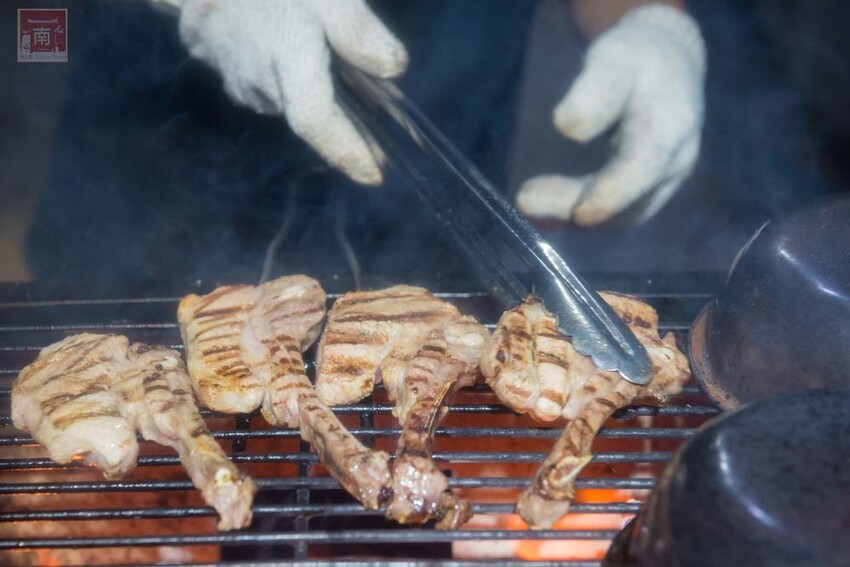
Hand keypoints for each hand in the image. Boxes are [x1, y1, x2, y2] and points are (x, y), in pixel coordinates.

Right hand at [173, 0, 407, 184]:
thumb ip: (357, 30)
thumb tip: (395, 68)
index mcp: (286, 57)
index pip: (316, 120)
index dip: (344, 151)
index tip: (372, 176)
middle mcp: (257, 79)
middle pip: (306, 116)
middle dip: (340, 134)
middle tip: (376, 145)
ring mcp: (233, 75)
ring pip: (282, 99)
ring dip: (306, 97)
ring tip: (332, 86)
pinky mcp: (219, 65)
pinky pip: (261, 83)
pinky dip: (281, 78)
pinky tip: (288, 52)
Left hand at [517, 5, 705, 225]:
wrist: (667, 67)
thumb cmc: (635, 60)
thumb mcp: (614, 59)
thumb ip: (594, 90)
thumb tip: (567, 127)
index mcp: (670, 127)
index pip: (643, 168)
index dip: (610, 194)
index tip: (578, 212)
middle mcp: (674, 163)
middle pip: (629, 203)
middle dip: (576, 206)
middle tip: (525, 199)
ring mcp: (665, 182)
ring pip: (622, 216)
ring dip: (573, 214)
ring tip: (529, 200)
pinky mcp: (648, 192)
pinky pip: (616, 214)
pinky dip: (580, 214)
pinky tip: (543, 209)